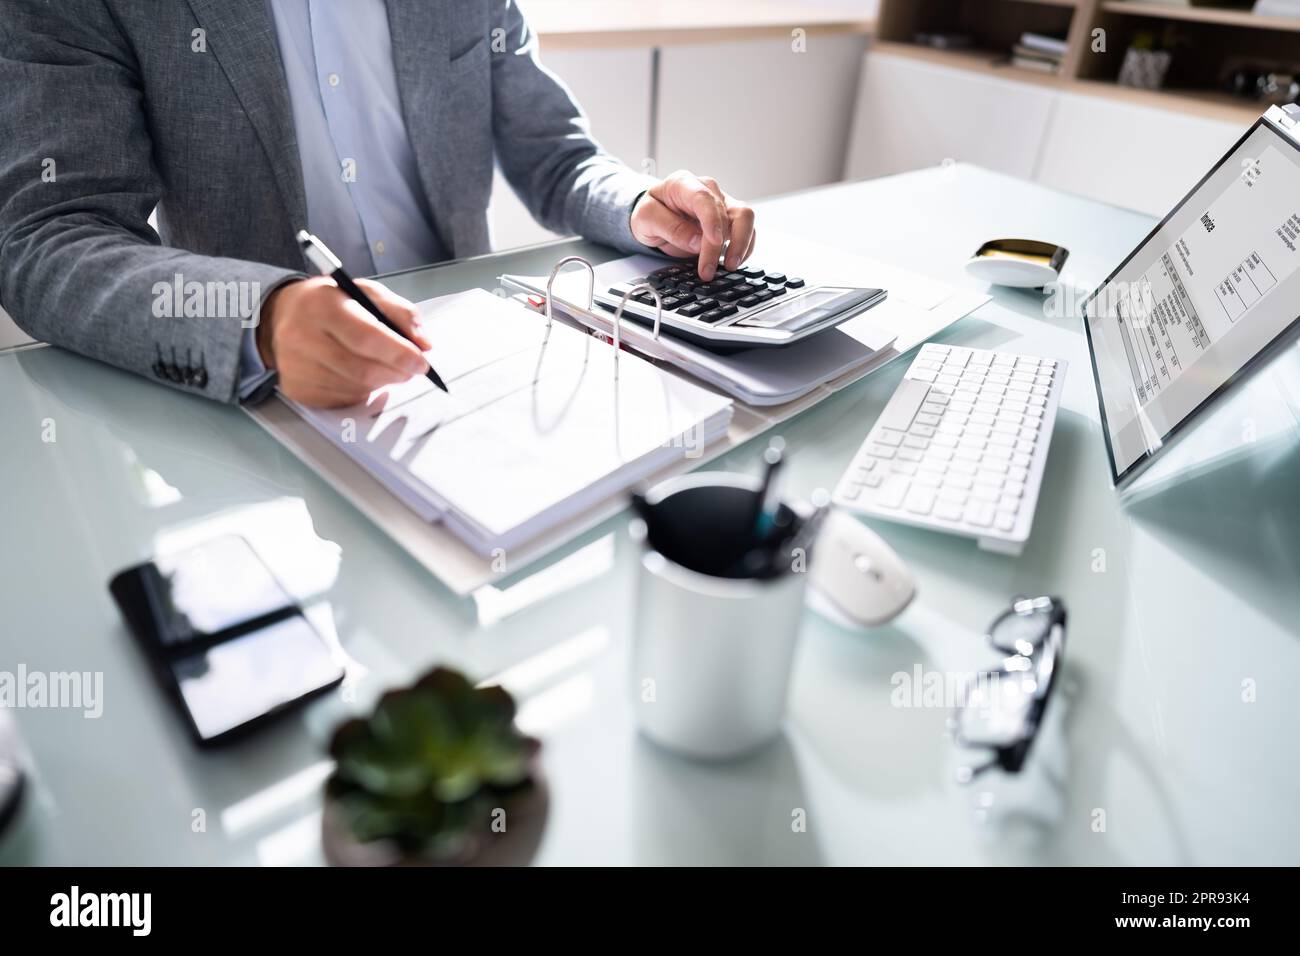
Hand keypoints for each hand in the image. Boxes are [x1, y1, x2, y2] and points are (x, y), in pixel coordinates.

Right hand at [256, 276, 431, 407]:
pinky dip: (361, 391)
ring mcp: (296, 367)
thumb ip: (400, 313)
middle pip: (363, 369)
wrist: (279, 318)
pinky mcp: (296, 389)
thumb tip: (423, 343)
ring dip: (382, 382)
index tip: (421, 362)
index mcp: (321, 306)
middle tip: (411, 369)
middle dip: (397, 372)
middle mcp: (302, 337)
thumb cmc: (330, 305)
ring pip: (356, 387)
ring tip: (385, 368)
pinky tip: (359, 375)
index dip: (399, 353)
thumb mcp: (365, 293)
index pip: (366, 337)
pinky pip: (342, 399)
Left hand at [630, 170, 755, 280]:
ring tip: (729, 266)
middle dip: (721, 246)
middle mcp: (708, 190)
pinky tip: (731, 262)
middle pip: (727, 213)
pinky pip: (747, 231)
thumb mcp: (646, 219)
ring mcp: (722, 203)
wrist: (656, 215)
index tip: (715, 242)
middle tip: (709, 269)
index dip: (712, 221)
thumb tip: (697, 242)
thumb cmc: (651, 212)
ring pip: (745, 219)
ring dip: (741, 245)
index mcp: (684, 184)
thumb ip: (670, 227)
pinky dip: (743, 248)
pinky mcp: (730, 219)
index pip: (704, 199)